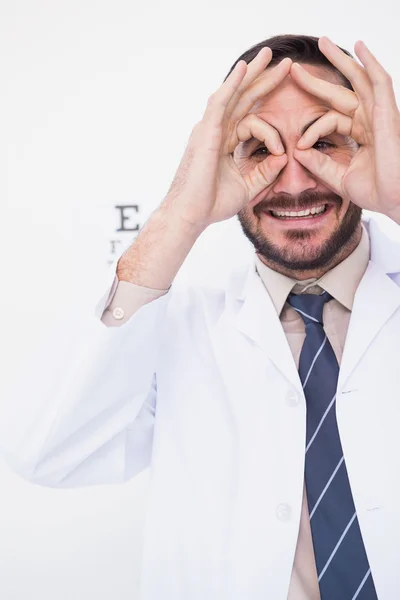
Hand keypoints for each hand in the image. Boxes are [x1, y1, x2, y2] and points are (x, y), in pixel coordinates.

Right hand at [163, 49, 290, 228]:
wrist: (190, 215)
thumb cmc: (211, 205)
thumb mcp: (247, 188)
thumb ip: (265, 172)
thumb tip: (284, 157)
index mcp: (223, 143)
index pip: (250, 120)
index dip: (271, 129)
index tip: (283, 150)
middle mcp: (215, 131)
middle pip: (243, 99)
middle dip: (264, 80)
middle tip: (284, 63)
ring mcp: (209, 129)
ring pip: (234, 94)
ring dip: (252, 74)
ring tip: (270, 55)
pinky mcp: (206, 132)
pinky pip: (221, 102)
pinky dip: (233, 84)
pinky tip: (246, 68)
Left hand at [290, 37, 399, 221]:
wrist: (394, 199)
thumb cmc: (376, 191)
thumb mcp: (339, 177)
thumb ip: (319, 164)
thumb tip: (297, 151)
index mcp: (361, 133)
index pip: (330, 119)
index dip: (311, 130)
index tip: (297, 146)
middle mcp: (370, 120)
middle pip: (341, 92)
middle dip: (318, 79)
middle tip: (295, 67)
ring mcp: (380, 114)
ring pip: (358, 79)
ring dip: (341, 60)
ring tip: (323, 42)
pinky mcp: (388, 112)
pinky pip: (379, 82)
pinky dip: (369, 62)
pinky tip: (358, 47)